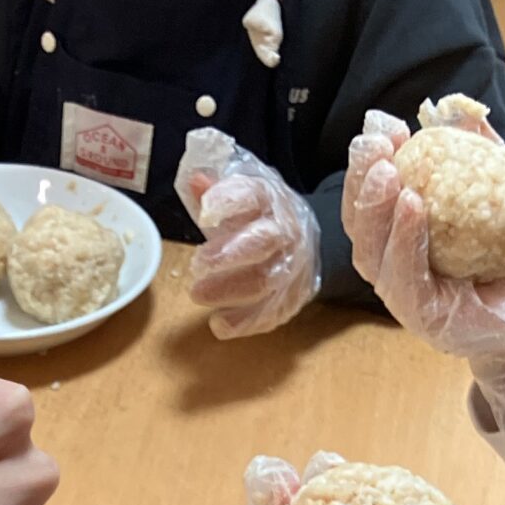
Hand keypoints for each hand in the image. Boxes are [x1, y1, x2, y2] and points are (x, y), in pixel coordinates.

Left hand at [178, 129, 321, 339]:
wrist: (310, 241)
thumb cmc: (262, 220)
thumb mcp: (244, 198)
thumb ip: (218, 192)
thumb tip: (194, 180)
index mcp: (270, 200)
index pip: (253, 194)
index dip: (228, 201)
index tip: (205, 211)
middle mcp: (286, 231)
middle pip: (262, 241)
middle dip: (228, 253)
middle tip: (197, 263)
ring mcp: (292, 266)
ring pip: (265, 280)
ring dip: (228, 290)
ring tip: (197, 293)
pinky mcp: (293, 296)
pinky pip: (271, 312)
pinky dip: (244, 322)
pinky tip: (218, 323)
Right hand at [344, 104, 504, 427]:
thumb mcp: (502, 193)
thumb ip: (480, 155)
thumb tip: (457, 112)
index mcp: (404, 243)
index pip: (375, 204)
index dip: (371, 166)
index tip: (383, 128)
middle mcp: (397, 271)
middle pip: (362, 230)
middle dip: (361, 184)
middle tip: (373, 146)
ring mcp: (408, 297)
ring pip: (375, 257)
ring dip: (376, 211)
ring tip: (388, 173)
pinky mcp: (426, 319)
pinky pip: (407, 279)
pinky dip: (405, 242)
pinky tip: (413, 207)